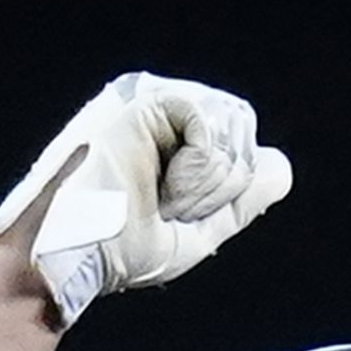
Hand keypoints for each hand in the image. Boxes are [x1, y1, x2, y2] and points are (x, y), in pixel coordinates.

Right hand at [0, 72, 292, 328]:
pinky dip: (194, 167)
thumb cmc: (115, 251)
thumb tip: (281, 165)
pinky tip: (160, 182)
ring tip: (158, 196)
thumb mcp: (196, 231)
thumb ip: (238, 200)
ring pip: (231, 128)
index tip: (173, 216)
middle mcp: (162, 111)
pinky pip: (208, 125)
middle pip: (244, 135)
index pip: (239, 148)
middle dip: (217, 188)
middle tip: (165, 207)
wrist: (70, 253)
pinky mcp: (143, 97)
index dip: (223, 192)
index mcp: (170, 137)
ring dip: (205, 183)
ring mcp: (151, 101)